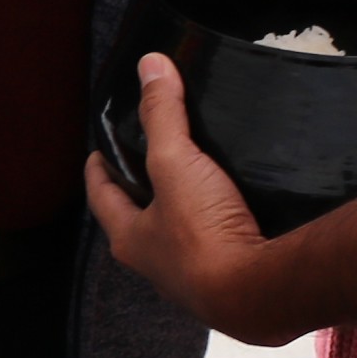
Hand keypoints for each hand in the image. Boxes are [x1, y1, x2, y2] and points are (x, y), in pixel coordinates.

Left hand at [86, 55, 296, 338]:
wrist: (259, 292)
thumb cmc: (203, 235)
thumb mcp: (175, 163)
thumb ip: (162, 116)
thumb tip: (149, 66)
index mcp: (131, 238)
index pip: (102, 196)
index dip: (98, 170)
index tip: (97, 150)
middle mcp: (156, 264)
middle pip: (138, 218)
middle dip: (141, 191)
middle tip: (148, 158)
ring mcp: (193, 277)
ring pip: (179, 236)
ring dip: (183, 210)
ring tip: (197, 177)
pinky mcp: (230, 282)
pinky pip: (219, 246)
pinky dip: (221, 225)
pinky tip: (238, 207)